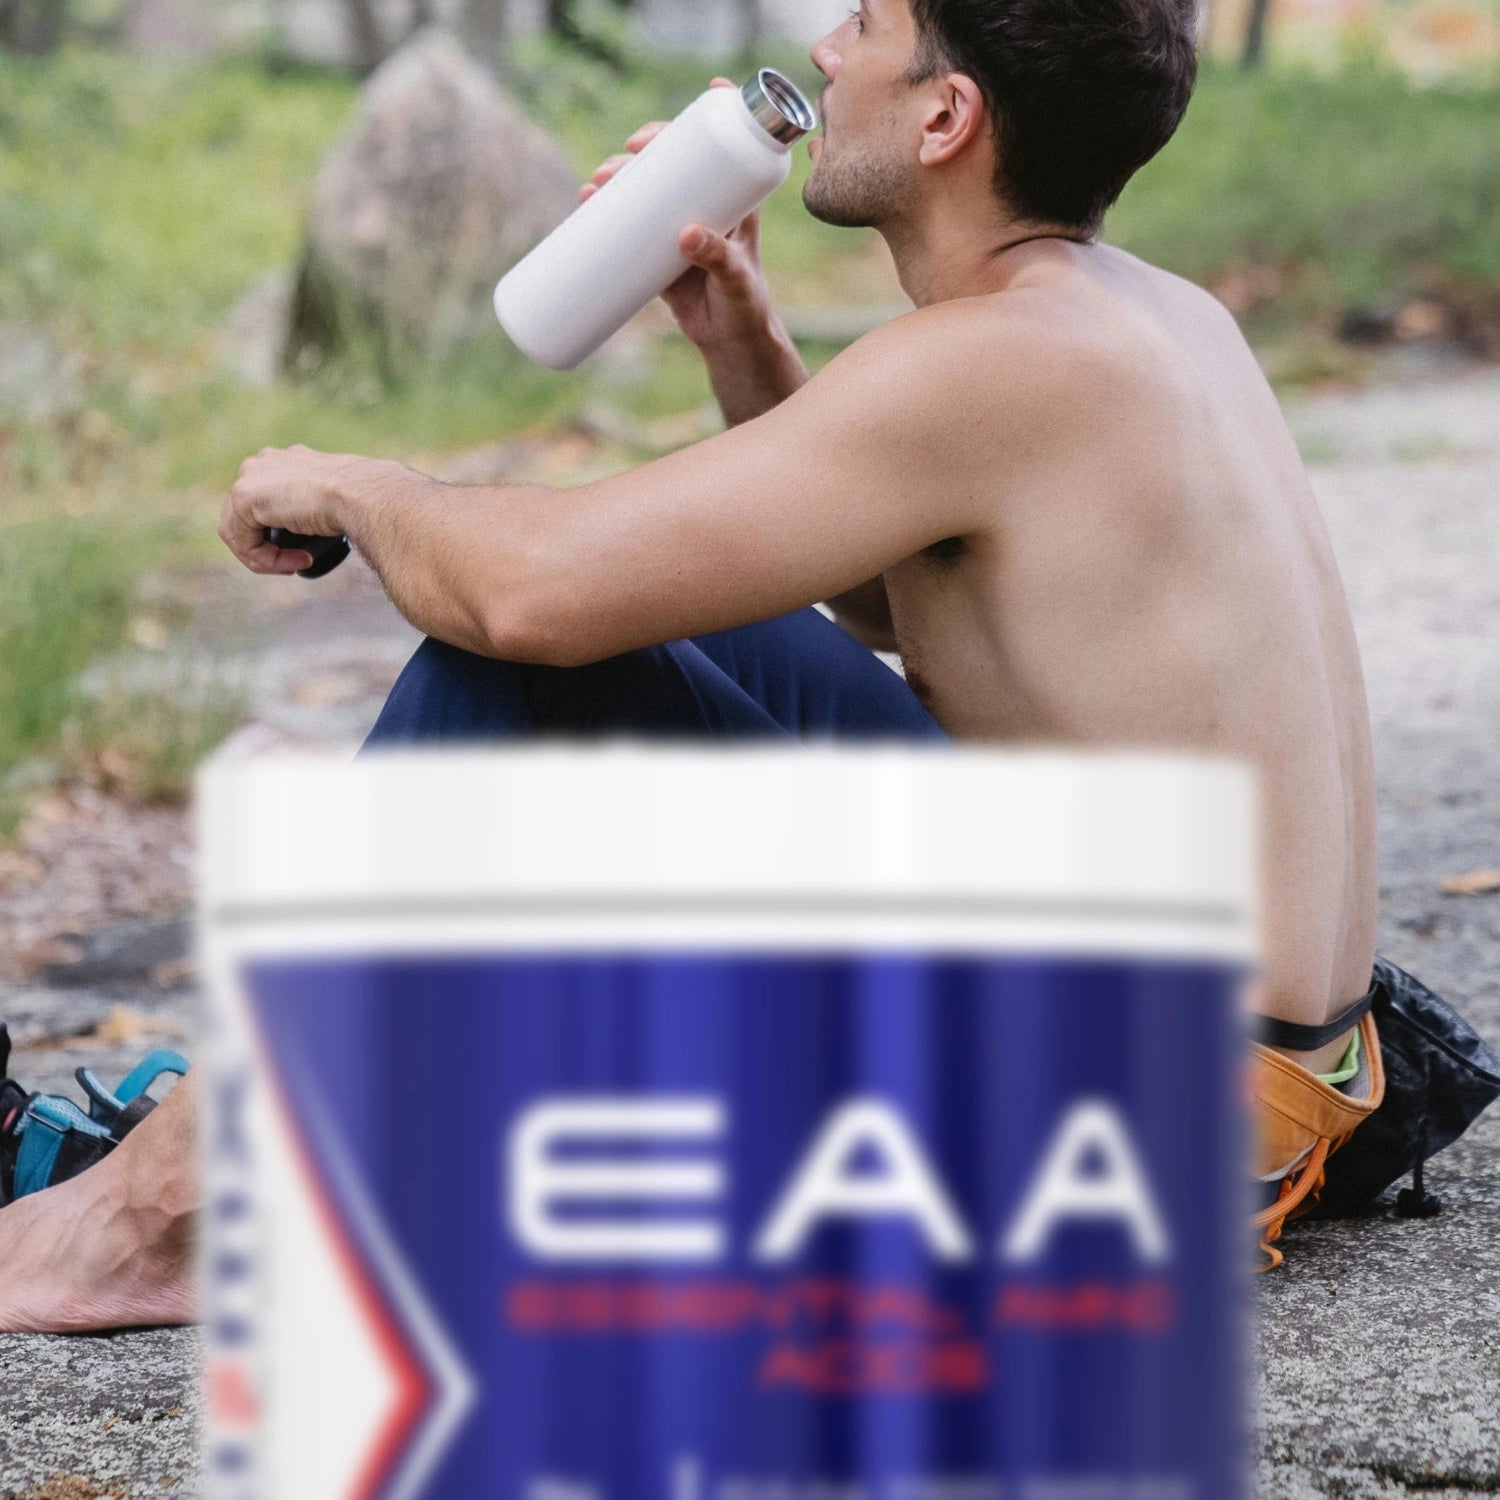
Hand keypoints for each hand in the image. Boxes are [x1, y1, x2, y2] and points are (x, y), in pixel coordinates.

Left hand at [219, 446, 375, 575]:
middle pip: (245, 519)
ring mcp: (251, 476)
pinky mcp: (244, 496)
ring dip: (267, 558)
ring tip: (296, 566)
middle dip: (267, 549)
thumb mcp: (339, 502)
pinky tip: (296, 562)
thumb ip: (322, 508)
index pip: (265, 505)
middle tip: (297, 563)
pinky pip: (243, 542)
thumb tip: (322, 523)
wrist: (364, 495)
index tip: (308, 553)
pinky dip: (266, 560)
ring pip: (238, 532)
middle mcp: (263, 463)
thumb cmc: (363, 500)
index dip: (279, 537)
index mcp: (286, 461)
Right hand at [582, 79, 780, 352]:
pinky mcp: (656, 248)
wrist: (729, 340)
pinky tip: (587, 198)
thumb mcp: (735, 277)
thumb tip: (686, 234)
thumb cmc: (744, 303)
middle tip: (631, 153)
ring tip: (598, 183)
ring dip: (620, 174)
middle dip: (649, 145)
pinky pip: (629, 221)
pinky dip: (607, 207)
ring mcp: (677, 223)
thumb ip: (717, 257)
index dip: (718, 114)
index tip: (710, 89)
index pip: (728, 145)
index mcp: (734, 199)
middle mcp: (704, 203)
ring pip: (646, 186)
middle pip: (675, 158)